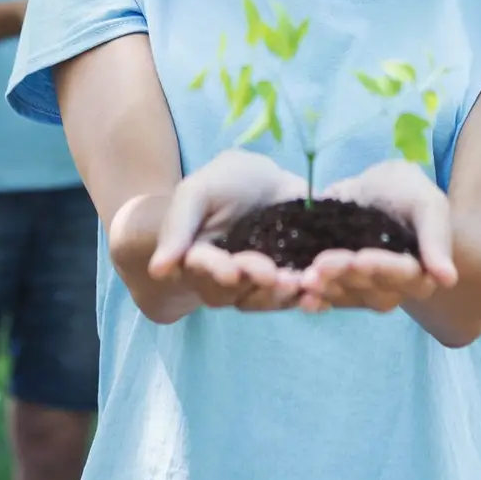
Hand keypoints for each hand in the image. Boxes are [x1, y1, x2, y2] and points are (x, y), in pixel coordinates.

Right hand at [147, 150, 308, 311]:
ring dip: (283, 295)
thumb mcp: (197, 192)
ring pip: (267, 298)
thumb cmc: (221, 183)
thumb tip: (159, 270)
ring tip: (300, 284)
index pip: (204, 268)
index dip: (216, 271)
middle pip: (238, 290)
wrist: (262, 180)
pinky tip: (321, 299)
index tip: (231, 271)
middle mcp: (228, 277)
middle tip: (272, 274)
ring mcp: (259, 282)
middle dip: (256, 281)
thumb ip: (178, 227)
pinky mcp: (289, 278)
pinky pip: (296, 296)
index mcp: (200, 259)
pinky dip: (309, 299)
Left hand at [300, 160, 457, 314]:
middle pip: (372, 289)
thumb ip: (436, 236)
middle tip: (321, 263)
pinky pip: (327, 298)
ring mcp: (364, 290)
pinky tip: (299, 294)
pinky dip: (313, 298)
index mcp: (420, 271)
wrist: (371, 188)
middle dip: (345, 276)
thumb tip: (448, 279)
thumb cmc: (404, 192)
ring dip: (326, 289)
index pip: (405, 276)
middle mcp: (393, 288)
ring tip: (305, 277)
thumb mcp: (424, 202)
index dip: (382, 268)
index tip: (361, 258)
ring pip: (347, 296)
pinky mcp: (338, 287)